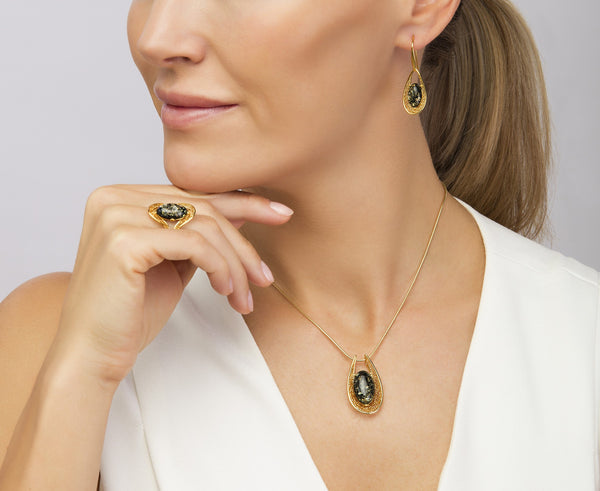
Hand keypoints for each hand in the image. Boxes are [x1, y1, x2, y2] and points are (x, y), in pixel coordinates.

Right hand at [48, 185, 292, 387]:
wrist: (92, 353)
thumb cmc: (131, 313)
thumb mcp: (173, 263)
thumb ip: (198, 234)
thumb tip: (243, 210)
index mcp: (121, 197)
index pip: (194, 193)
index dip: (243, 202)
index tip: (281, 214)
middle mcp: (114, 197)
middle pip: (204, 206)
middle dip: (244, 243)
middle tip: (266, 276)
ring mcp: (116, 215)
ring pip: (205, 225)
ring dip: (235, 263)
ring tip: (244, 296)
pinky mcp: (124, 240)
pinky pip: (194, 243)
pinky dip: (220, 267)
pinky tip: (226, 290)